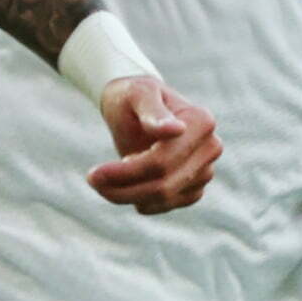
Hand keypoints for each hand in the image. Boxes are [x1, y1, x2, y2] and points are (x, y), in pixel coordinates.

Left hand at [86, 77, 221, 214]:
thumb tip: (176, 129)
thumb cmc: (134, 95)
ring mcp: (205, 170)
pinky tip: (122, 184)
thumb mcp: (137, 94)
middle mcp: (210, 147)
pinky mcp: (194, 187)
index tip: (92, 173)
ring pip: (164, 198)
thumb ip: (153, 112)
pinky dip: (140, 200)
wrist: (137, 106)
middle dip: (123, 187)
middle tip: (92, 179)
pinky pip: (166, 205)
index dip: (127, 172)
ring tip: (102, 181)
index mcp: (201, 121)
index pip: (162, 161)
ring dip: (127, 195)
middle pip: (163, 184)